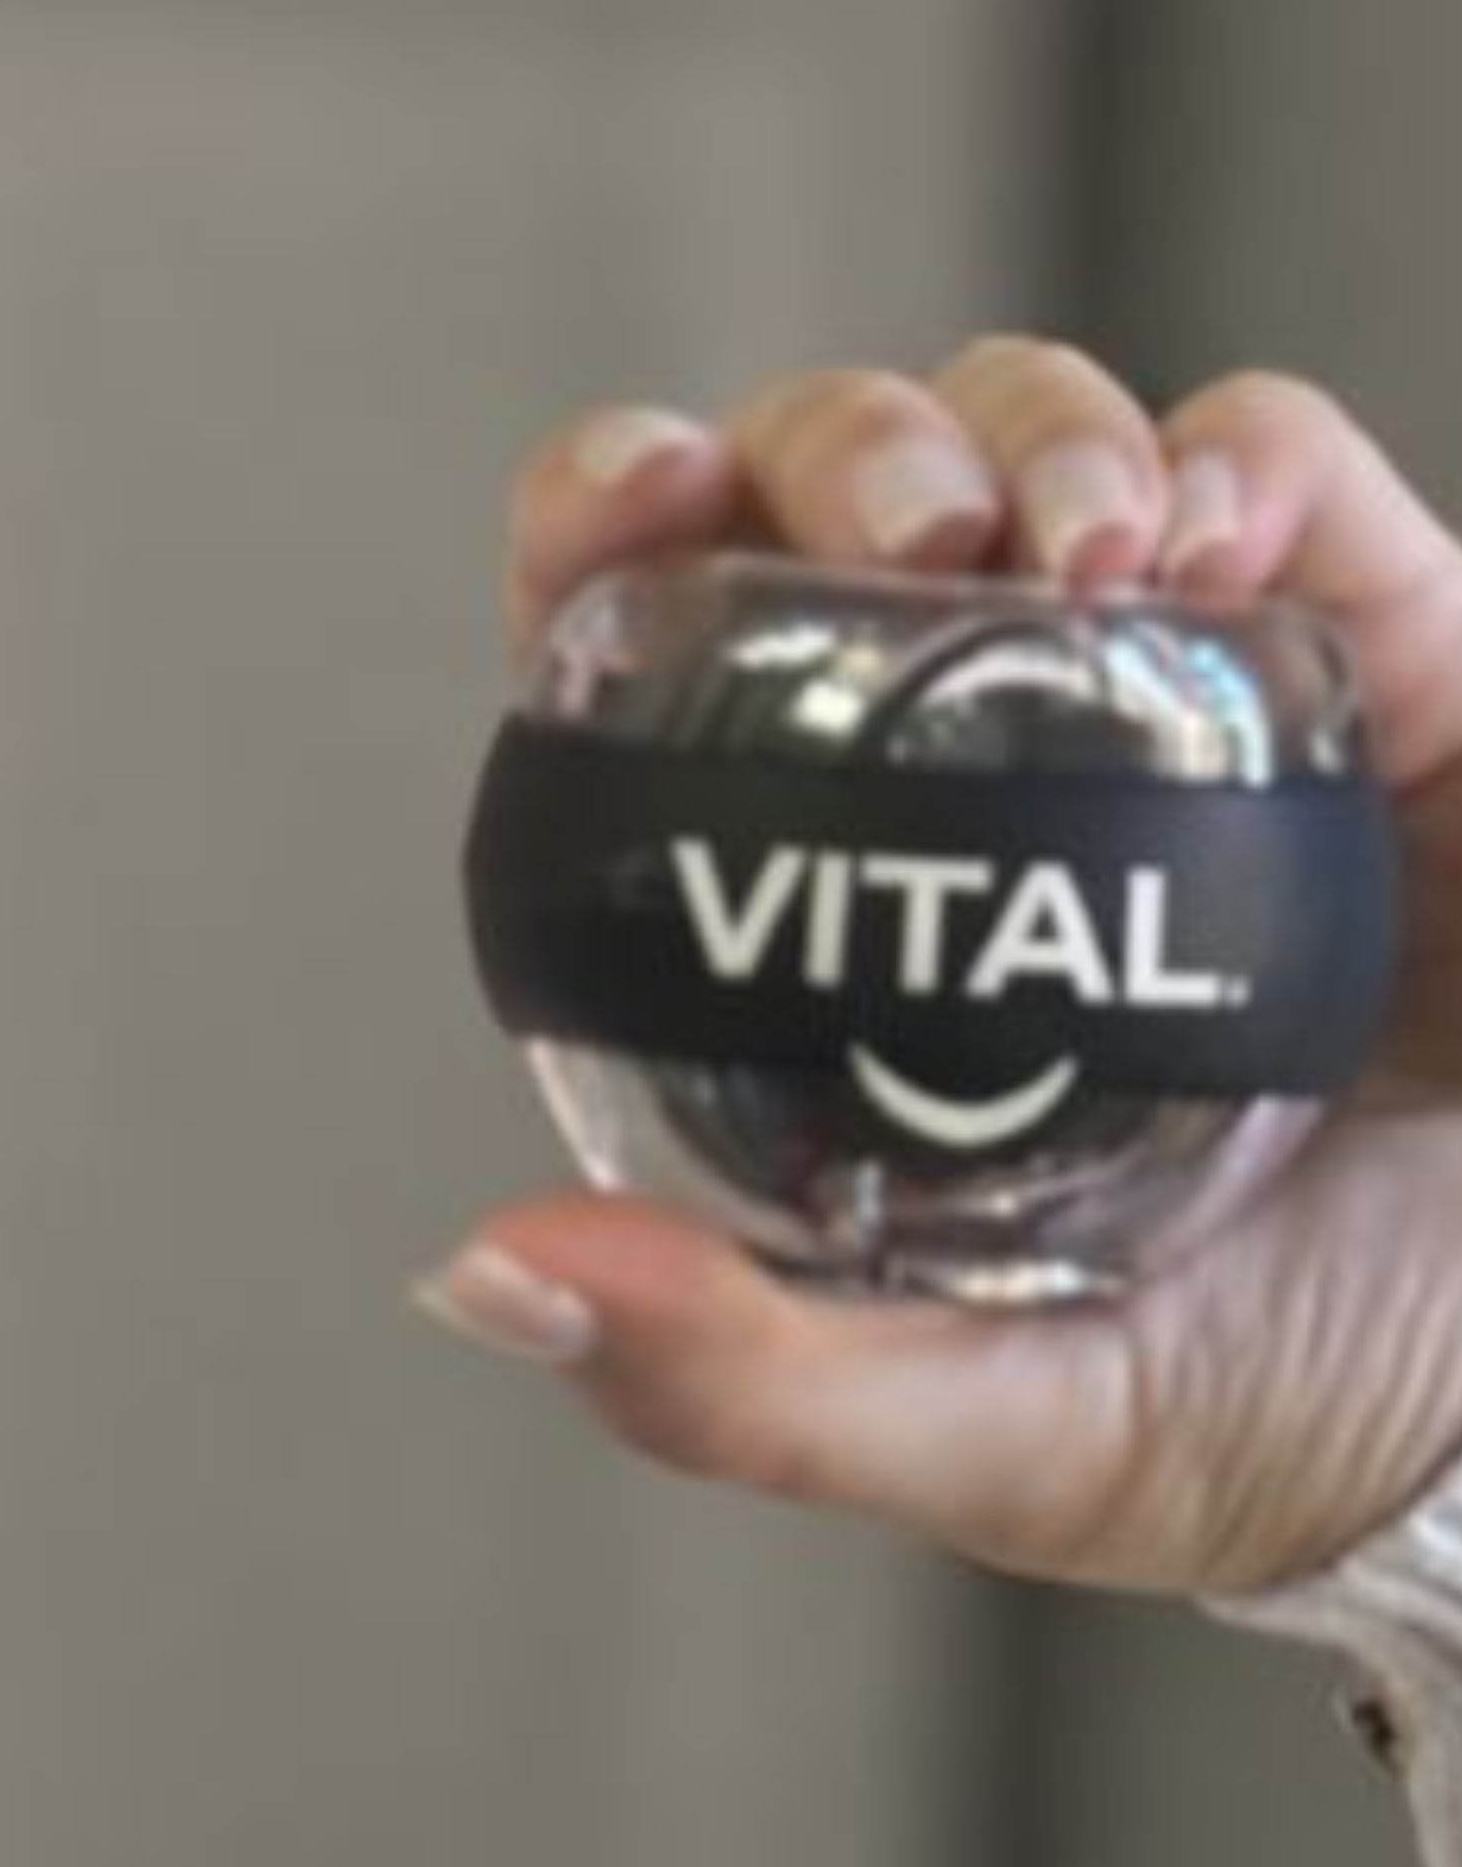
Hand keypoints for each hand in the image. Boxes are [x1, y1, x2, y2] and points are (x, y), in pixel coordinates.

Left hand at [432, 342, 1461, 1593]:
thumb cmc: (1269, 1416)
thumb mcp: (988, 1434)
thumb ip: (744, 1377)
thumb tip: (493, 1265)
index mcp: (847, 929)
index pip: (669, 669)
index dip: (612, 538)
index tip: (627, 507)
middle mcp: (993, 781)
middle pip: (843, 494)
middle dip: (830, 446)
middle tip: (892, 539)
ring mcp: (1184, 706)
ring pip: (1044, 444)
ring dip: (1022, 432)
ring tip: (1068, 549)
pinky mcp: (1390, 661)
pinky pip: (1285, 474)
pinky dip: (1230, 458)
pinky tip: (1201, 540)